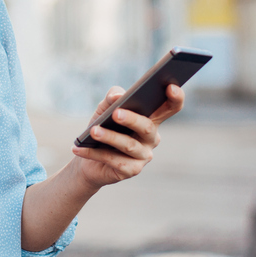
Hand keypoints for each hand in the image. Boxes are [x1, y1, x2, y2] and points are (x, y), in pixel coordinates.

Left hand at [69, 84, 183, 189]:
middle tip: (116, 113)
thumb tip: (117, 97)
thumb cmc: (102, 127)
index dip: (175, 98)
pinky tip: (79, 148)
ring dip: (109, 137)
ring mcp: (144, 155)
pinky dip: (95, 153)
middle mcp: (152, 137)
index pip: (171, 107)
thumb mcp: (104, 109)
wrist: (87, 157)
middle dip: (132, 119)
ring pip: (129, 145)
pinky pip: (114, 161)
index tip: (171, 86)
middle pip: (147, 127)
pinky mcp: (132, 170)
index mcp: (151, 118)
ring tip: (93, 131)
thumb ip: (111, 98)